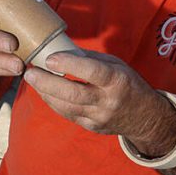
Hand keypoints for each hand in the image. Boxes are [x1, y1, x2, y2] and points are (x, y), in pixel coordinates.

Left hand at [22, 50, 169, 138]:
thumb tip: (61, 47)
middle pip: (74, 95)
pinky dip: (54, 102)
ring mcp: (100, 117)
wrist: (145, 117)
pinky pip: (68, 114)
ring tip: (32, 79)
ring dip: (46, 93)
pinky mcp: (92, 127)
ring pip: (67, 107)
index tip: (50, 59)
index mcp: (118, 80)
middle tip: (30, 73)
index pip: (93, 72)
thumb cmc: (127, 83)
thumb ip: (90, 59)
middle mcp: (109, 101)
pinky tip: (44, 91)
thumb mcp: (116, 65)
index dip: (70, 65)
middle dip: (48, 83)